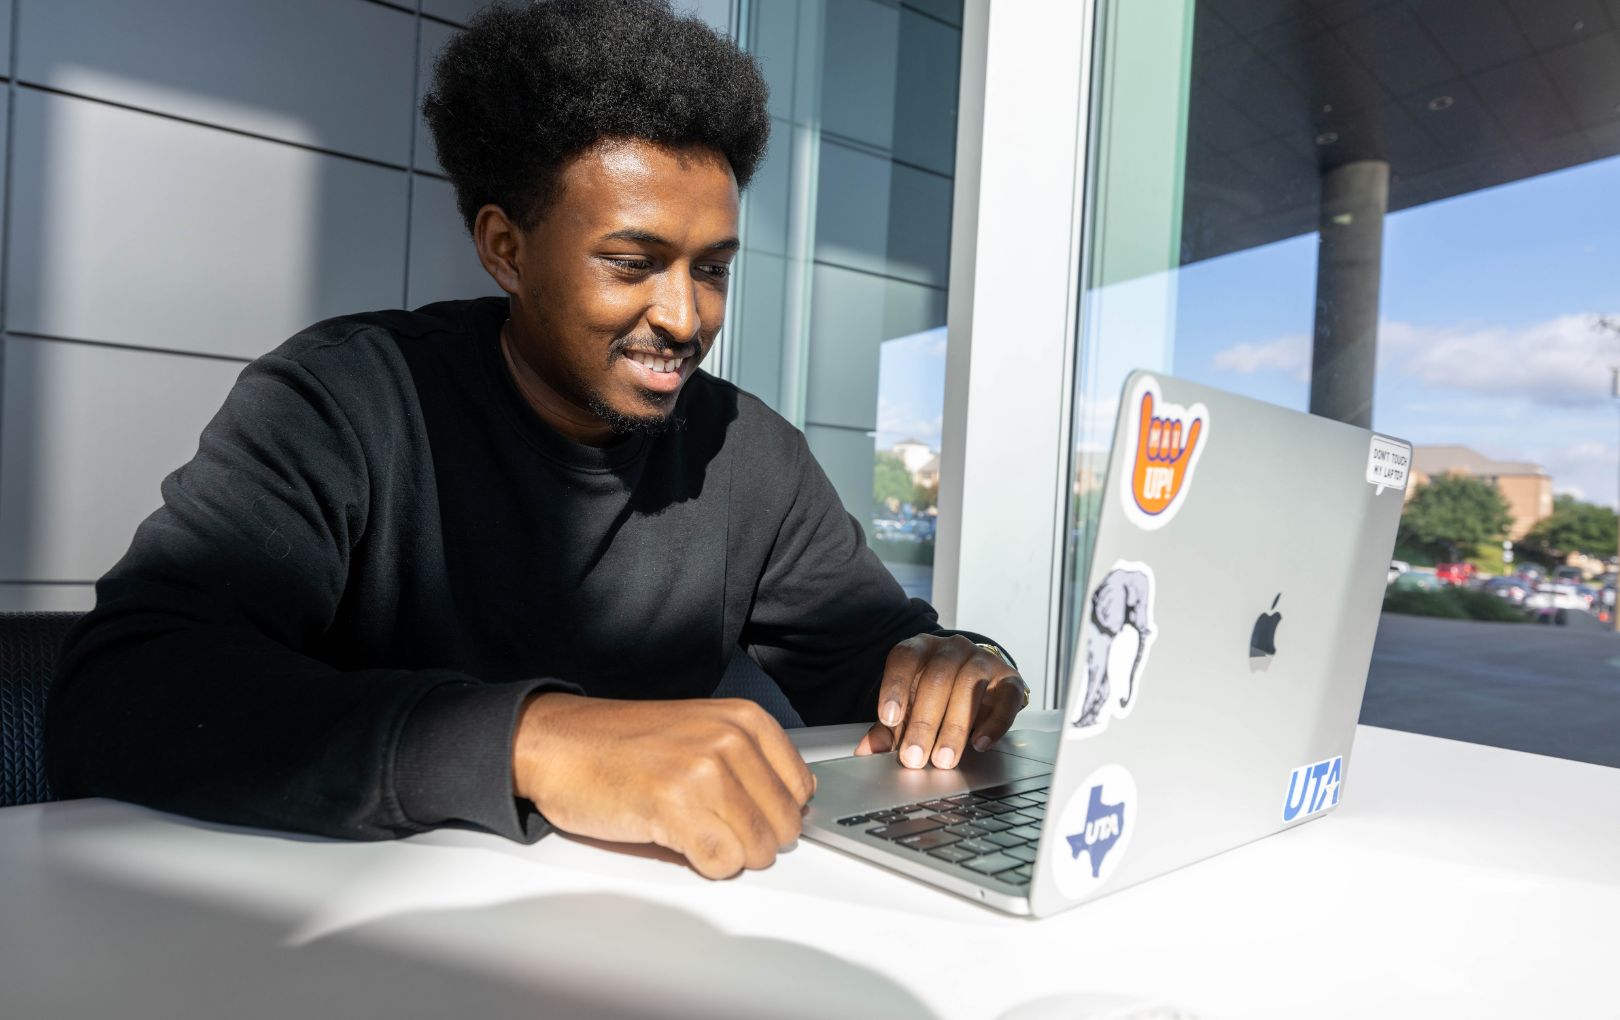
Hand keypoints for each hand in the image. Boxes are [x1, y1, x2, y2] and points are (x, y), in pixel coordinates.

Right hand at [511, 693, 814, 878]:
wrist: (558, 745)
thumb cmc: (623, 744)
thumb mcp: (702, 731)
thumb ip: (750, 760)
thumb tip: (793, 802)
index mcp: (744, 719)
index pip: (801, 789)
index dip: (775, 813)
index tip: (749, 816)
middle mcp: (730, 740)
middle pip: (783, 824)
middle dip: (754, 840)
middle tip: (714, 828)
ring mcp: (704, 771)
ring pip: (756, 848)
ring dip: (728, 855)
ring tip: (693, 831)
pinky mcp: (675, 806)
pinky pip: (721, 862)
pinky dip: (705, 865)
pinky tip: (678, 841)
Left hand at [852, 634, 1025, 768]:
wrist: (980, 679)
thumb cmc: (935, 693)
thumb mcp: (909, 705)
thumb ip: (889, 727)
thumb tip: (865, 751)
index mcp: (921, 648)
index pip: (905, 658)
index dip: (895, 686)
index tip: (888, 719)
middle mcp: (952, 648)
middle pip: (938, 677)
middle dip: (924, 721)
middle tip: (914, 757)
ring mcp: (983, 660)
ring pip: (970, 684)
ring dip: (955, 726)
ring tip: (943, 758)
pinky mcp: (1009, 679)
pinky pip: (1007, 697)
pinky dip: (995, 723)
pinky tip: (980, 744)